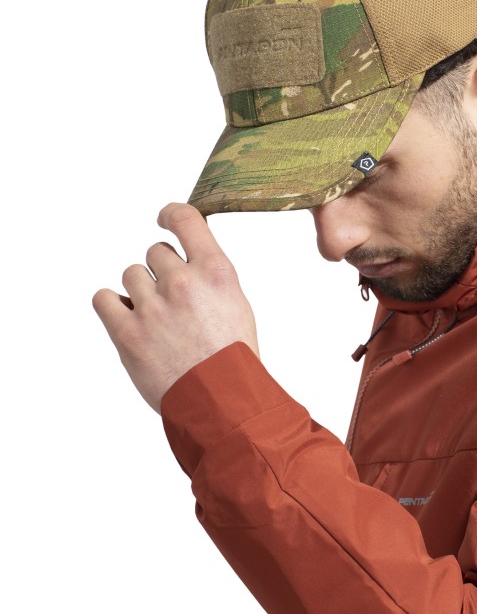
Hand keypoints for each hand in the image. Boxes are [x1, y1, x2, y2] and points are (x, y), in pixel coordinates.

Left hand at [93, 203, 258, 412]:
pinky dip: (113, 306)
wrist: (221, 400)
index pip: (185, 218)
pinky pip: (103, 298)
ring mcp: (152, 307)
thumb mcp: (235, 301)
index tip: (163, 218)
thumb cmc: (232, 354)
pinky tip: (129, 319)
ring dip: (140, 292)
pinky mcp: (127, 332)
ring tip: (157, 319)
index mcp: (216, 271)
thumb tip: (185, 256)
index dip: (170, 214)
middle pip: (155, 253)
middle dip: (162, 272)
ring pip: (131, 275)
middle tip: (174, 300)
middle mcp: (183, 282)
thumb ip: (209, 274)